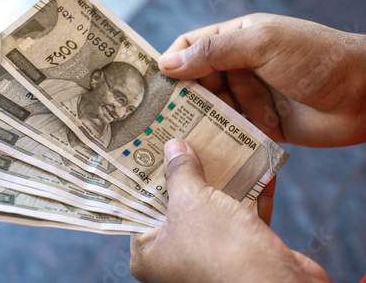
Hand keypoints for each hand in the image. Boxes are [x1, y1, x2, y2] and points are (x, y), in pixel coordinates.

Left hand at [130, 139, 329, 282]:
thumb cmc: (220, 249)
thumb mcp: (192, 201)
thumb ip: (181, 172)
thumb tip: (174, 147)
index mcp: (150, 254)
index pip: (140, 208)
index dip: (149, 176)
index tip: (154, 149)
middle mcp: (176, 259)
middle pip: (177, 205)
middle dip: (187, 172)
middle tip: (188, 139)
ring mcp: (210, 257)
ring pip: (212, 209)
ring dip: (222, 179)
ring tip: (222, 144)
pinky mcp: (242, 254)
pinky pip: (241, 217)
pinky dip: (250, 195)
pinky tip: (258, 167)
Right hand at [159, 13, 365, 146]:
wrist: (365, 96)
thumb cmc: (316, 58)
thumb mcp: (262, 43)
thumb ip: (214, 51)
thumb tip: (167, 62)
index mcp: (237, 39)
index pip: (191, 46)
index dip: (170, 61)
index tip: (150, 85)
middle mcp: (238, 68)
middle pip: (196, 82)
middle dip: (181, 99)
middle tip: (158, 120)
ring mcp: (249, 97)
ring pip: (211, 109)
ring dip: (200, 122)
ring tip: (179, 141)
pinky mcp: (259, 124)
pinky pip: (231, 131)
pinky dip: (220, 139)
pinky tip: (206, 151)